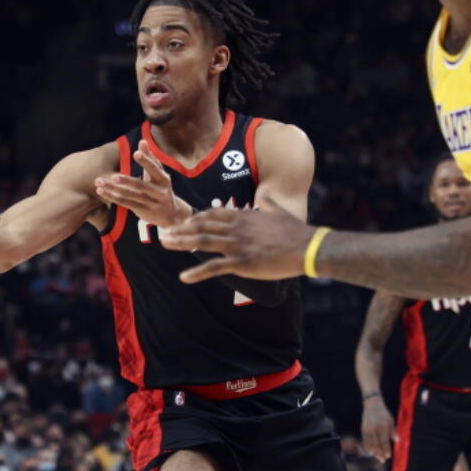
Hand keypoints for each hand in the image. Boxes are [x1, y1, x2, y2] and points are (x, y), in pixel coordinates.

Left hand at [93, 140, 191, 228]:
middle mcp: (159, 192)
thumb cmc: (161, 188)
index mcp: (163, 179)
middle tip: (113, 176)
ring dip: (113, 189)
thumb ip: (150, 158)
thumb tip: (142, 141)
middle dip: (127, 181)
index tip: (136, 153)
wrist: (171, 214)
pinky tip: (101, 191)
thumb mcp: (159, 174)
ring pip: (129, 195)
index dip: (146, 161)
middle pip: (142, 186)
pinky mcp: (142, 210)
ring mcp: (150, 203)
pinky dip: (112, 197)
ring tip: (99, 182)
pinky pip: (125, 203)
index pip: (154, 169)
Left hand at [160, 197, 315, 282]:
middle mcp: (236, 227)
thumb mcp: (279, 211)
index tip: (184, 222)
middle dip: (180, 229)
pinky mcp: (242, 262)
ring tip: (165, 244)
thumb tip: (265, 193)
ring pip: (202, 242)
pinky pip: (214, 267)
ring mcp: (237, 245)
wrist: (306, 247)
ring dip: (180, 243)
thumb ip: (268, 201)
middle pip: (201, 226)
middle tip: (164, 232)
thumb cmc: (294, 231)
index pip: (212, 214)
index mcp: (243, 215)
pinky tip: (184, 277)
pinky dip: (197, 272)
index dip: (195, 218)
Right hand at [361, 399, 397, 461]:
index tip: (388, 456)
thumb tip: (398, 440)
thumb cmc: (384, 413)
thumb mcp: (390, 420)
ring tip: (377, 457)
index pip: (384, 440)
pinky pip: (365, 439)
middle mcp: (374, 428)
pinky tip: (370, 451)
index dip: (386, 449)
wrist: (372, 404)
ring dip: (373, 451)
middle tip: (382, 460)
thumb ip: (393, 431)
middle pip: (376, 443)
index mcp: (383, 426)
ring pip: (370, 442)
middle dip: (379, 452)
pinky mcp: (363, 428)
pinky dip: (367, 446)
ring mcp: (368, 428)